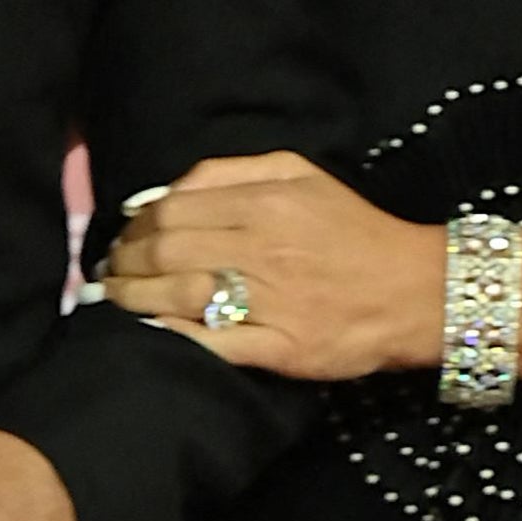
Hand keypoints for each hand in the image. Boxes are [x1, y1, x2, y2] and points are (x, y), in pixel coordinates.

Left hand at [101, 152, 442, 381]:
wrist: (415, 289)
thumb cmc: (352, 228)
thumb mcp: (300, 173)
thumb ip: (230, 172)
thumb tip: (162, 192)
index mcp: (265, 201)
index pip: (172, 209)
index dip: (133, 226)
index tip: (119, 239)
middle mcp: (264, 247)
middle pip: (167, 251)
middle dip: (123, 263)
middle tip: (106, 273)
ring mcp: (272, 301)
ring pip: (180, 296)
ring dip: (134, 300)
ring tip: (114, 301)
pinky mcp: (282, 348)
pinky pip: (214, 343)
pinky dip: (174, 337)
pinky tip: (149, 332)